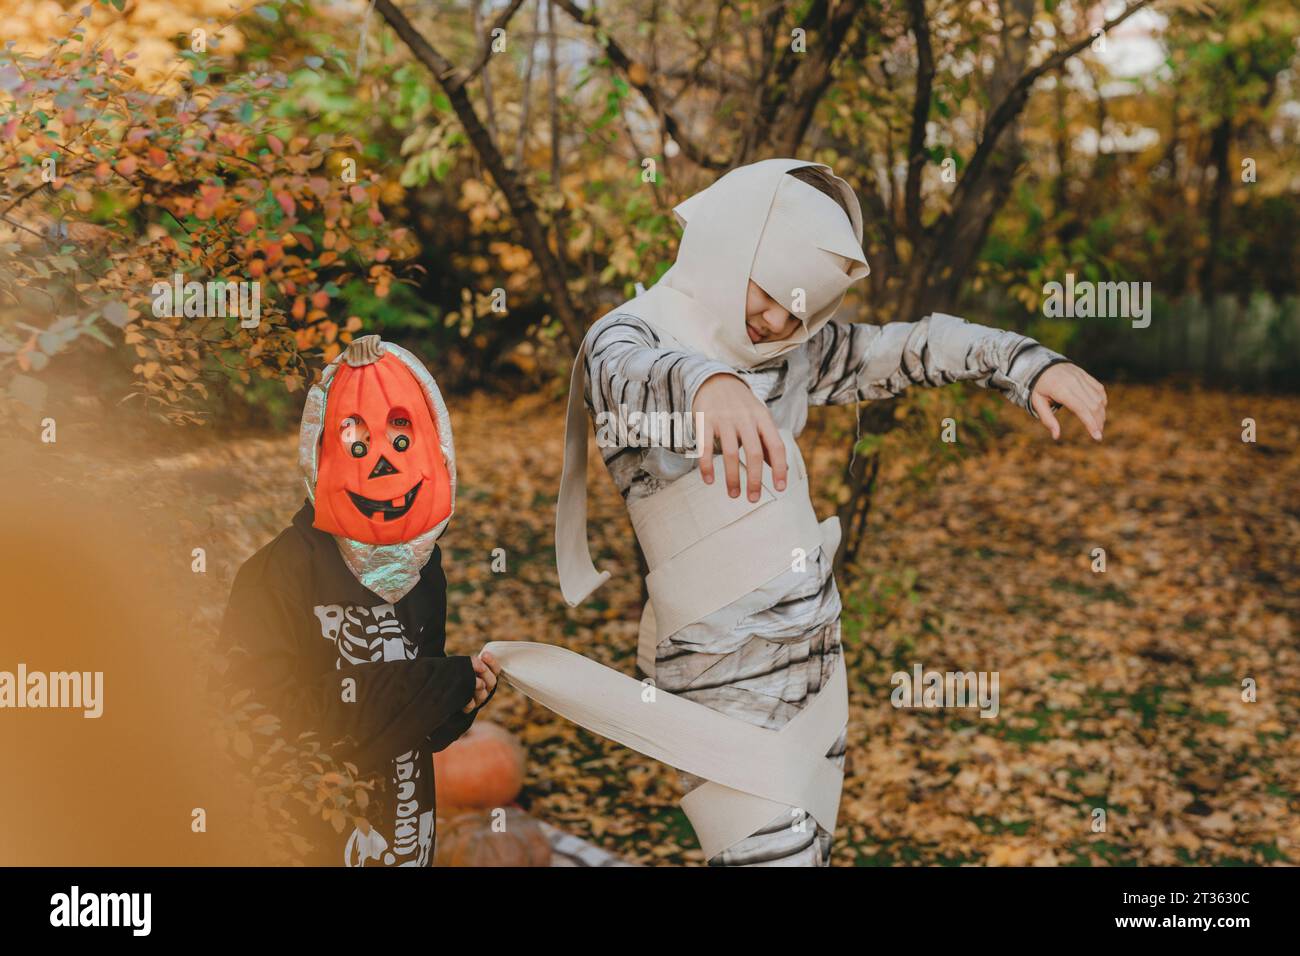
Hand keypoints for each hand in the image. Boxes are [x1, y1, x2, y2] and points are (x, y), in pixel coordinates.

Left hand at [461, 650, 500, 713]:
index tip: (484, 654)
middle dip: (485, 674)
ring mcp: (478, 698)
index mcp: (488, 676)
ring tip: (468, 681)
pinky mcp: (469, 707)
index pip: (496, 669)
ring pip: (483, 694)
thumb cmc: (458, 672)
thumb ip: (474, 662)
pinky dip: (467, 702)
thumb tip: (481, 664)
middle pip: (492, 682)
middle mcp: (486, 688)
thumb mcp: (466, 664)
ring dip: (476, 686)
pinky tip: (462, 696)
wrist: (444, 685)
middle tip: (478, 668)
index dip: (492, 662)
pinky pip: (471, 706)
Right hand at [693, 373, 787, 500]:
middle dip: (754, 479)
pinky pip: (706, 447)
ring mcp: (724, 419)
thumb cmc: (741, 404)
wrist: (715, 379)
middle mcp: (745, 418)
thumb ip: (768, 441)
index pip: (776, 446)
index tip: (780, 488)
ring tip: (734, 494)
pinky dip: (707, 466)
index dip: (780, 468)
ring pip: (730, 453)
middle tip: (753, 499)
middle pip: (754, 453)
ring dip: (732, 478)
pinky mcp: (705, 420)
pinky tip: (709, 481)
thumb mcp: (759, 417)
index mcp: (763, 418)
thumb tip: (780, 468)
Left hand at [1029, 363, 1107, 440]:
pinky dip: (1102, 401)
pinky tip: (1099, 410)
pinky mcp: (1085, 375)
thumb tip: (1056, 436)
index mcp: (1061, 390)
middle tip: (1098, 435)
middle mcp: (1074, 382)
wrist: (1040, 363)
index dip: (1091, 424)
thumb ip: (1047, 419)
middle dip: (1098, 422)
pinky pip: (1099, 389)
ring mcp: (1081, 377)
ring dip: (1101, 413)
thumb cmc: (1038, 386)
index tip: (1097, 436)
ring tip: (1098, 425)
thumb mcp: (1036, 402)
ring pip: (1098, 398)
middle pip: (1093, 405)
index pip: (1081, 409)